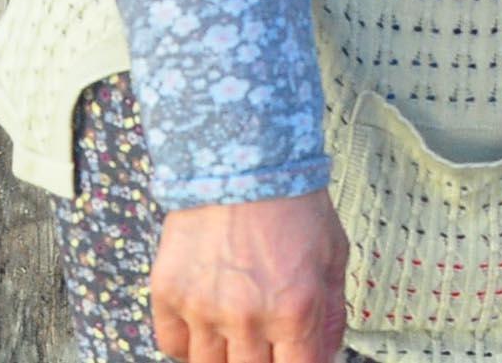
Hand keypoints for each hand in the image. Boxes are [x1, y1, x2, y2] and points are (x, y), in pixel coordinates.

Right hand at [153, 190, 349, 362]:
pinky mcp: (168, 294)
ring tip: (239, 330)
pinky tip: (208, 323)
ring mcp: (202, 308)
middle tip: (265, 342)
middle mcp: (246, 316)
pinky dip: (190, 344)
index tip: (295, 357)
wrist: (243, 159)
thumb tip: (325, 356)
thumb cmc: (293, 204)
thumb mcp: (333, 256)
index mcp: (295, 309)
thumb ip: (330, 315)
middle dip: (262, 361)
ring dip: (226, 355)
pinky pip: (173, 346)